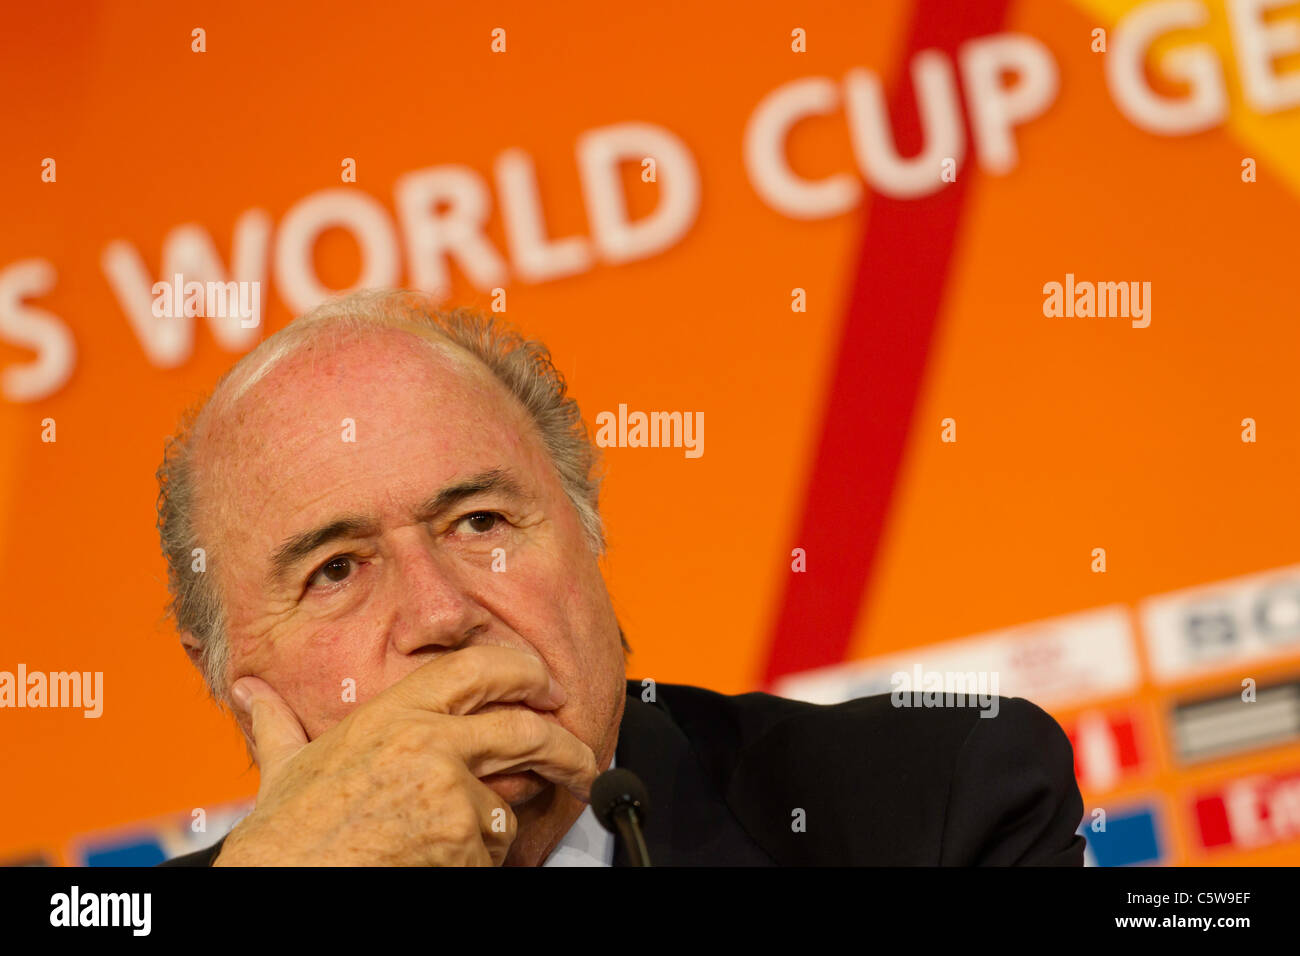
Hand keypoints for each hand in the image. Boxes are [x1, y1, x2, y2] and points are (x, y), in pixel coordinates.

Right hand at [212, 645, 598, 865]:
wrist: (284, 884)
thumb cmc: (285, 839)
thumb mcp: (283, 769)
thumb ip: (278, 724)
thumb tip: (250, 691)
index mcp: (392, 715)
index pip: (477, 668)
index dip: (522, 671)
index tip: (545, 686)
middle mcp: (429, 742)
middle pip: (526, 728)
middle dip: (565, 747)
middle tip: (582, 761)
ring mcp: (451, 791)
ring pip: (505, 806)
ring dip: (491, 828)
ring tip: (443, 843)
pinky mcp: (463, 838)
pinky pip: (491, 851)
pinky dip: (474, 862)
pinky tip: (433, 864)